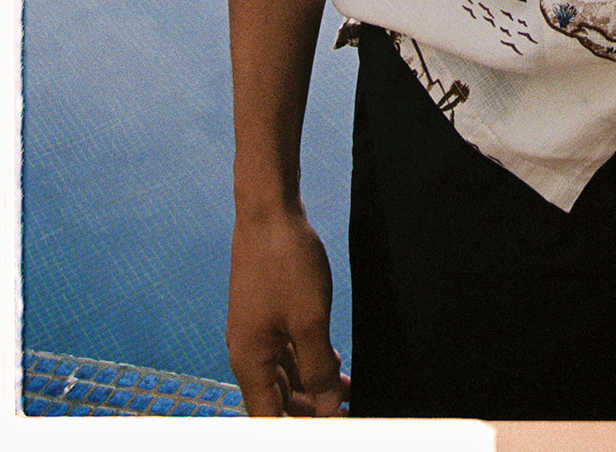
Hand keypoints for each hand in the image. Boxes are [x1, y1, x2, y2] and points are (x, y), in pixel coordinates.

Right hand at [227, 202, 349, 416]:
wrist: (269, 209)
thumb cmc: (284, 260)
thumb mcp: (310, 320)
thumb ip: (319, 368)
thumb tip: (328, 409)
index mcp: (249, 360)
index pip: (269, 417)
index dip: (300, 428)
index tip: (332, 427)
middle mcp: (247, 351)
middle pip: (276, 398)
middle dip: (309, 410)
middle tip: (344, 412)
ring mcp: (256, 331)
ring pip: (284, 374)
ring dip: (313, 384)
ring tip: (346, 391)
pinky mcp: (266, 313)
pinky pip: (286, 349)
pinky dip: (308, 360)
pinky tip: (333, 361)